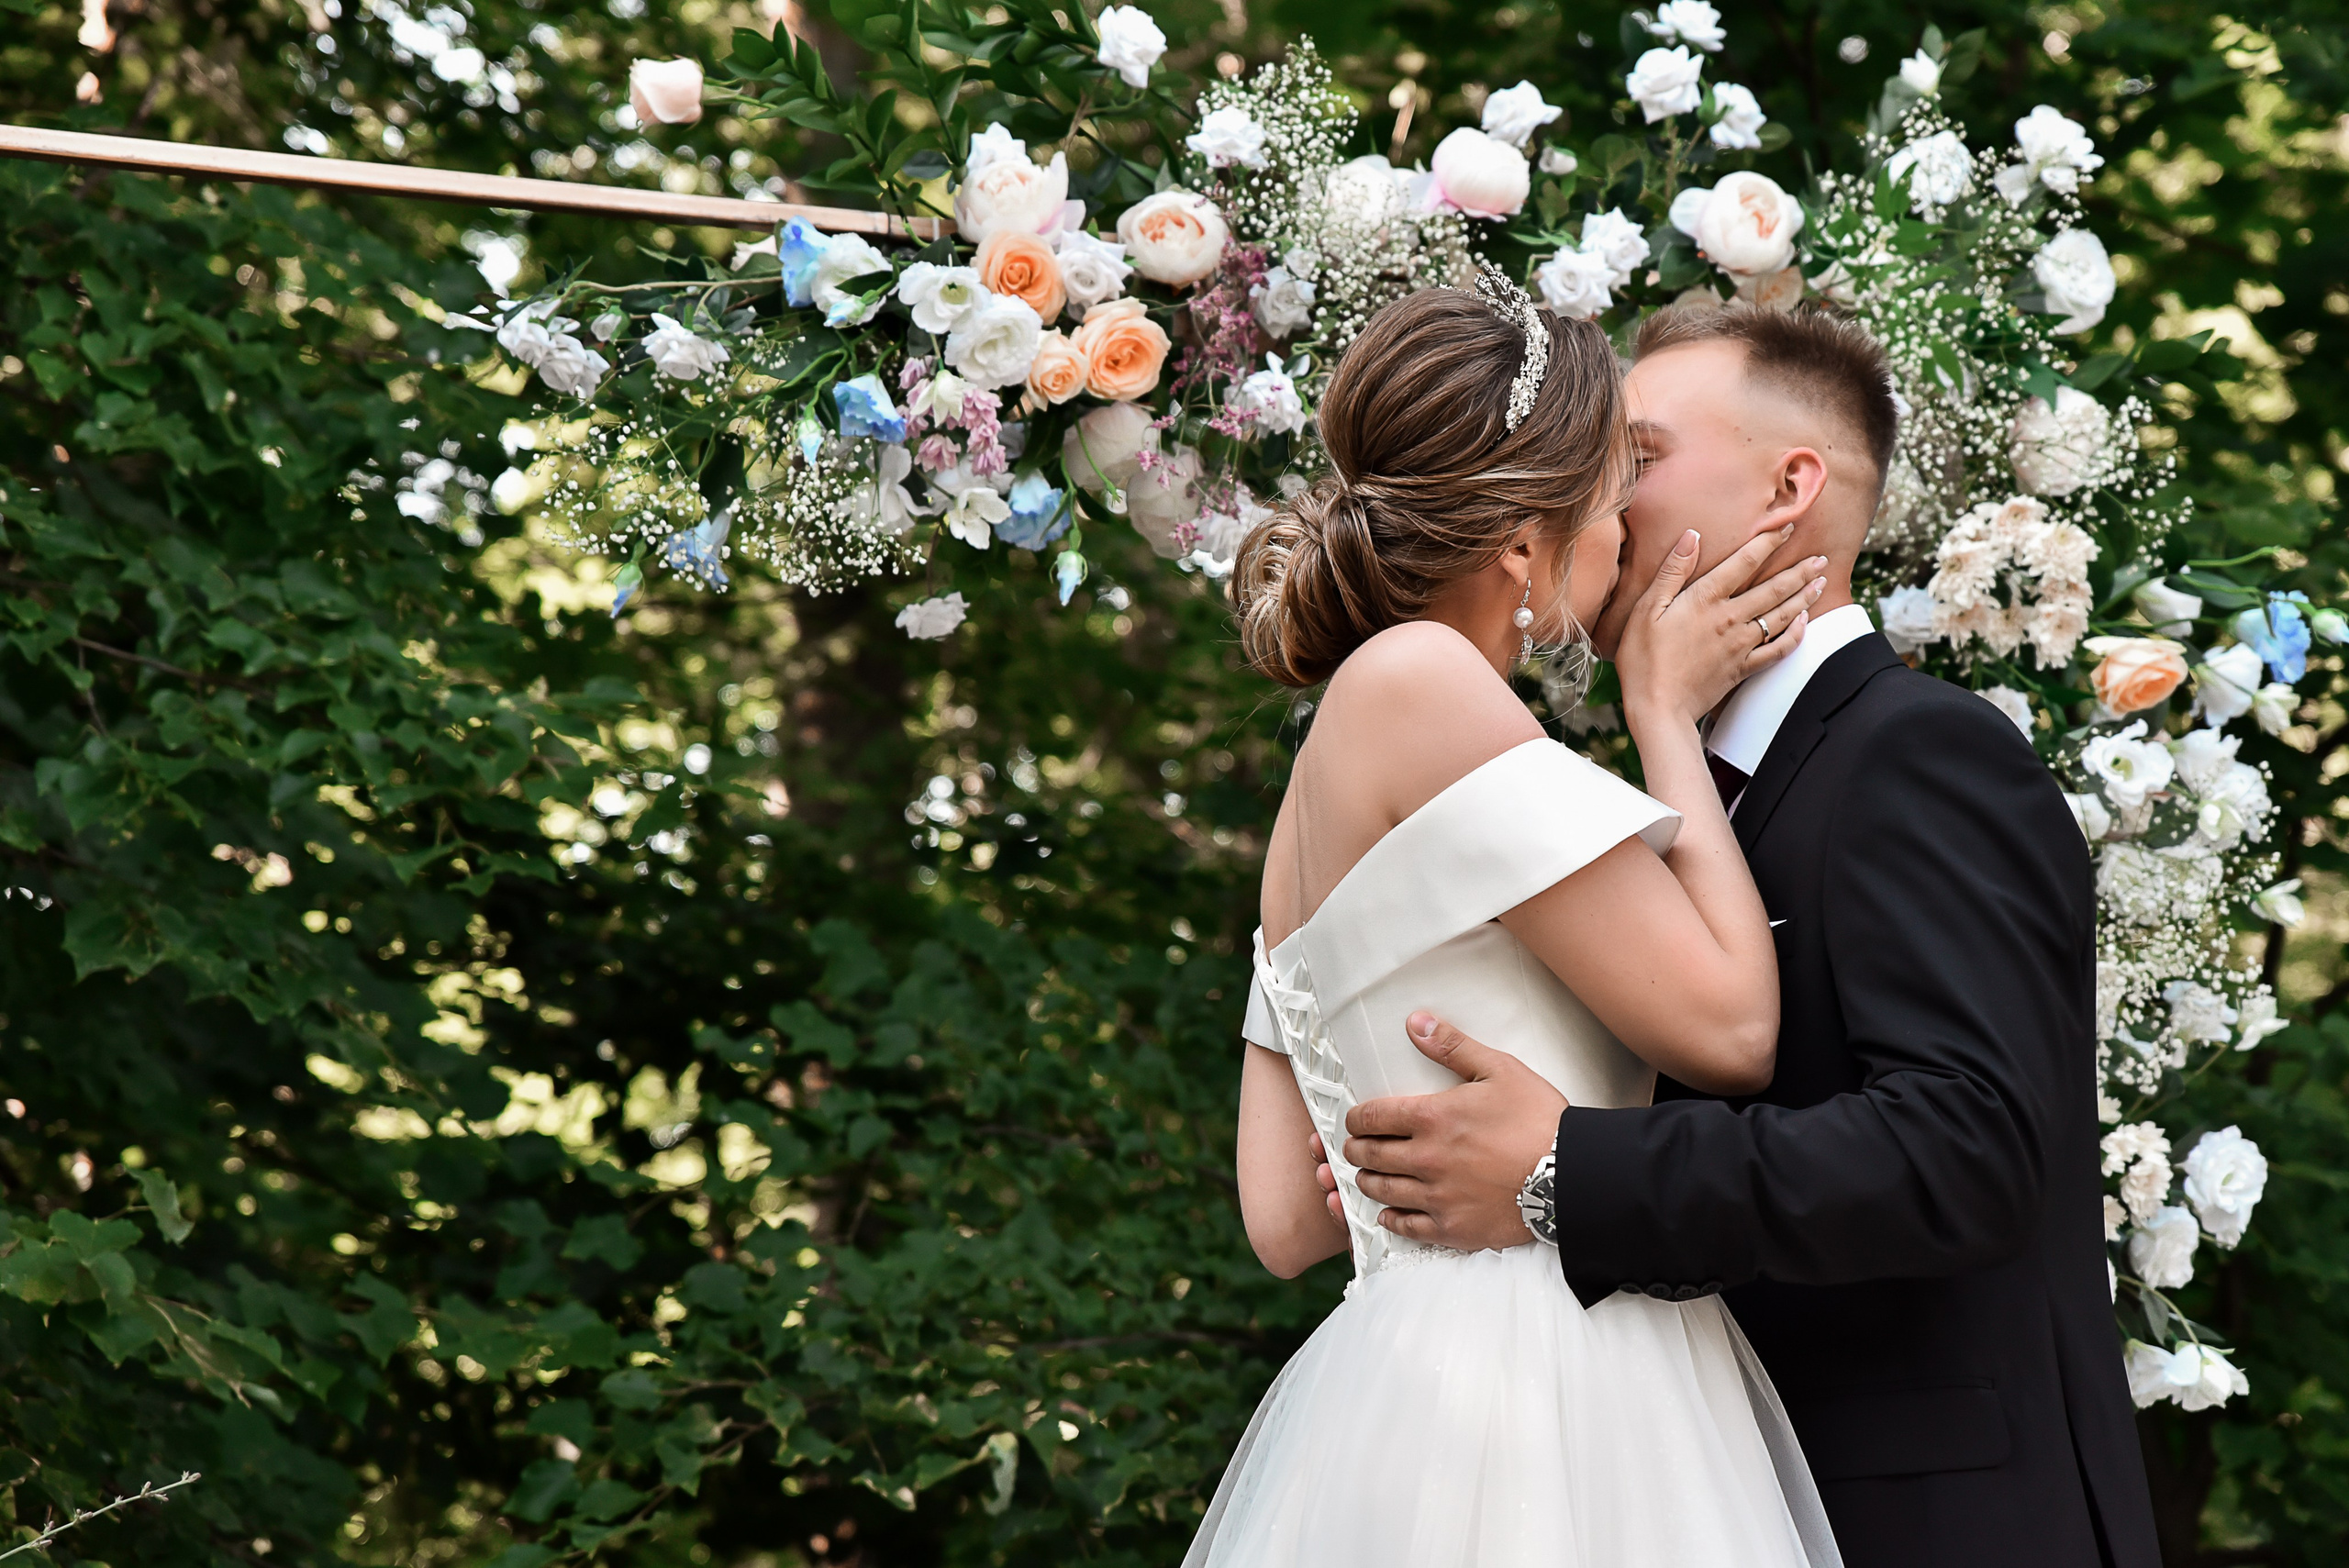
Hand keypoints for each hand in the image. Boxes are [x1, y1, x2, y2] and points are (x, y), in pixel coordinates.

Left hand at [1331, 1012, 1566, 1251]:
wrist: (1573, 1175)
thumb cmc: (1540, 1120)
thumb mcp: (1499, 1069)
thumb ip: (1453, 1046)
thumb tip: (1416, 1023)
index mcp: (1433, 1118)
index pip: (1372, 1117)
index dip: (1356, 1118)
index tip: (1354, 1120)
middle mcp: (1427, 1159)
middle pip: (1370, 1155)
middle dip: (1355, 1149)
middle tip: (1355, 1147)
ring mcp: (1438, 1197)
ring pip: (1383, 1191)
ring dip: (1367, 1181)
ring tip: (1367, 1176)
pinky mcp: (1454, 1228)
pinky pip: (1407, 1227)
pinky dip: (1391, 1219)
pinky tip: (1388, 1213)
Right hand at [1616, 526, 1825, 730]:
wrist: (1657, 707)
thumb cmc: (1643, 658)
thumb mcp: (1646, 609)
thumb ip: (1672, 571)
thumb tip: (1692, 536)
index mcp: (1705, 599)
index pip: (1745, 562)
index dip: (1769, 542)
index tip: (1788, 527)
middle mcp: (1730, 619)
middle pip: (1774, 589)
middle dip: (1800, 571)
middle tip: (1821, 558)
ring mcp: (1741, 645)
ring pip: (1782, 615)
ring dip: (1804, 597)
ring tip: (1821, 582)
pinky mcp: (1743, 668)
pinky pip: (1779, 650)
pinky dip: (1795, 635)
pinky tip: (1804, 623)